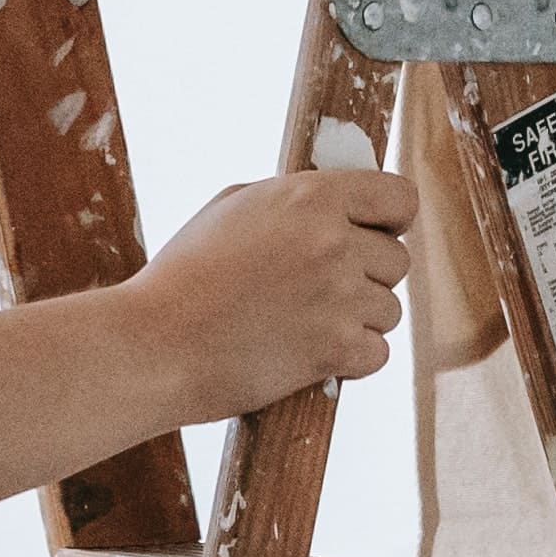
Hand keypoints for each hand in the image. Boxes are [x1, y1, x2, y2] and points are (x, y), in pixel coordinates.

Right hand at [122, 170, 412, 416]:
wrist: (154, 343)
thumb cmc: (186, 274)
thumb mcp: (235, 207)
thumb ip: (295, 200)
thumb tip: (338, 200)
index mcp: (312, 197)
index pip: (400, 197)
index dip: (393, 219)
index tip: (379, 234)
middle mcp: (334, 243)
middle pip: (397, 260)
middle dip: (368, 275)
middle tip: (324, 289)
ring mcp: (338, 298)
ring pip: (390, 310)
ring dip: (360, 319)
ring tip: (310, 323)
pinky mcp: (334, 350)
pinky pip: (378, 353)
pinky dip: (353, 359)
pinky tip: (315, 353)